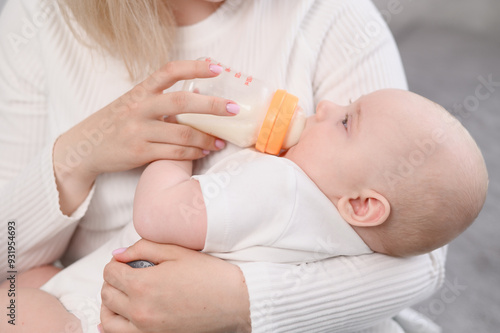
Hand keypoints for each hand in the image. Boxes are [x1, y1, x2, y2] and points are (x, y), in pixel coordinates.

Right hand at [53, 60, 236, 213]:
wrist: (83, 149)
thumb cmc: (114, 124)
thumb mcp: (132, 104)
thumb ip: (160, 98)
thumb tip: (198, 91)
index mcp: (139, 91)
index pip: (169, 72)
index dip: (194, 67)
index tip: (217, 68)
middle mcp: (139, 108)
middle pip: (182, 102)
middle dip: (212, 105)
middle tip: (233, 109)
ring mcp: (138, 131)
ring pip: (182, 132)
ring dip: (207, 138)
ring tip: (222, 141)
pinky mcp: (139, 152)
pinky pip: (174, 152)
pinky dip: (193, 153)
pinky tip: (204, 152)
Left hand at [100, 240, 250, 332]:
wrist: (234, 302)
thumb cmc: (209, 274)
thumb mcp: (177, 252)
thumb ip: (143, 248)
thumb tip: (117, 255)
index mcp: (143, 285)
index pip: (110, 273)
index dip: (115, 264)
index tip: (125, 262)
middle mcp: (139, 311)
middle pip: (106, 294)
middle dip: (112, 281)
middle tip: (126, 274)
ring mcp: (146, 330)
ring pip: (108, 319)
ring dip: (110, 304)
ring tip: (122, 295)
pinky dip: (115, 326)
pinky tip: (123, 317)